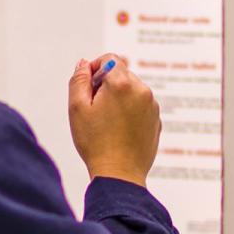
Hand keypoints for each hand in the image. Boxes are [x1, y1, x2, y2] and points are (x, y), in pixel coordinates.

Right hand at [68, 54, 161, 188]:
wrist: (119, 175)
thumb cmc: (95, 143)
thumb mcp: (77, 108)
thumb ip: (79, 79)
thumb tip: (84, 64)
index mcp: (122, 84)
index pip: (109, 59)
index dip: (94, 69)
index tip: (88, 89)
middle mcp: (142, 90)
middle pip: (121, 73)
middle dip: (106, 85)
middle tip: (95, 110)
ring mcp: (152, 106)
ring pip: (131, 90)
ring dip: (119, 98)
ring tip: (108, 123)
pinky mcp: (156, 120)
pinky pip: (140, 106)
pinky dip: (129, 111)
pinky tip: (119, 131)